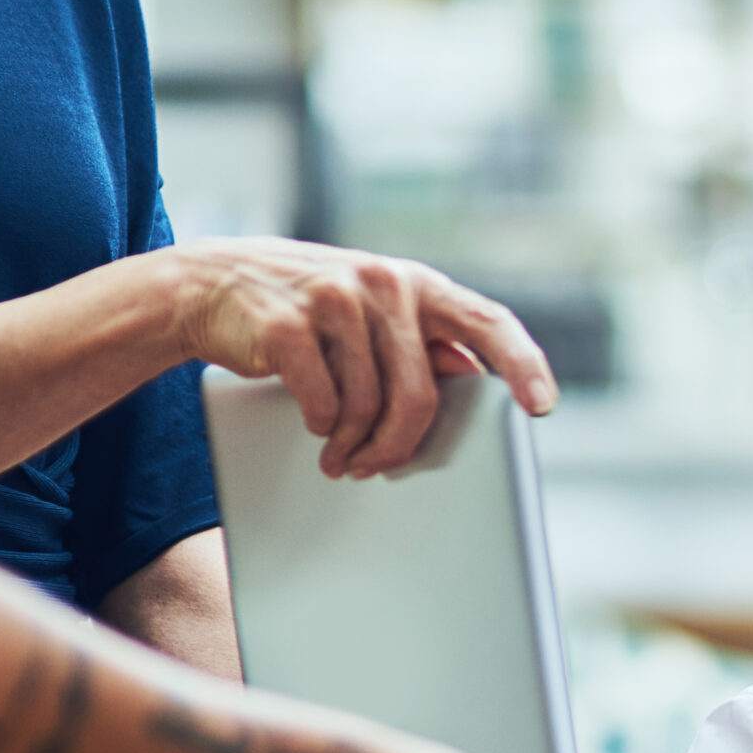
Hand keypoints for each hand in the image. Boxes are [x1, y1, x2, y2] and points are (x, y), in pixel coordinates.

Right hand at [172, 238, 558, 479]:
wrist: (211, 283)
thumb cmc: (311, 311)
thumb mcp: (374, 314)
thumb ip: (422, 339)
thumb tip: (476, 378)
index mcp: (417, 284)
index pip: (488, 320)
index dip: (522, 363)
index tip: (541, 406)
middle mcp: (383, 283)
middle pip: (420, 394)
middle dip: (401, 444)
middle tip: (378, 468)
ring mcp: (334, 298)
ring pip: (368, 405)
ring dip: (354, 444)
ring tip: (340, 456)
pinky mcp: (287, 323)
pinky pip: (322, 402)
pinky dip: (320, 426)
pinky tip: (314, 425)